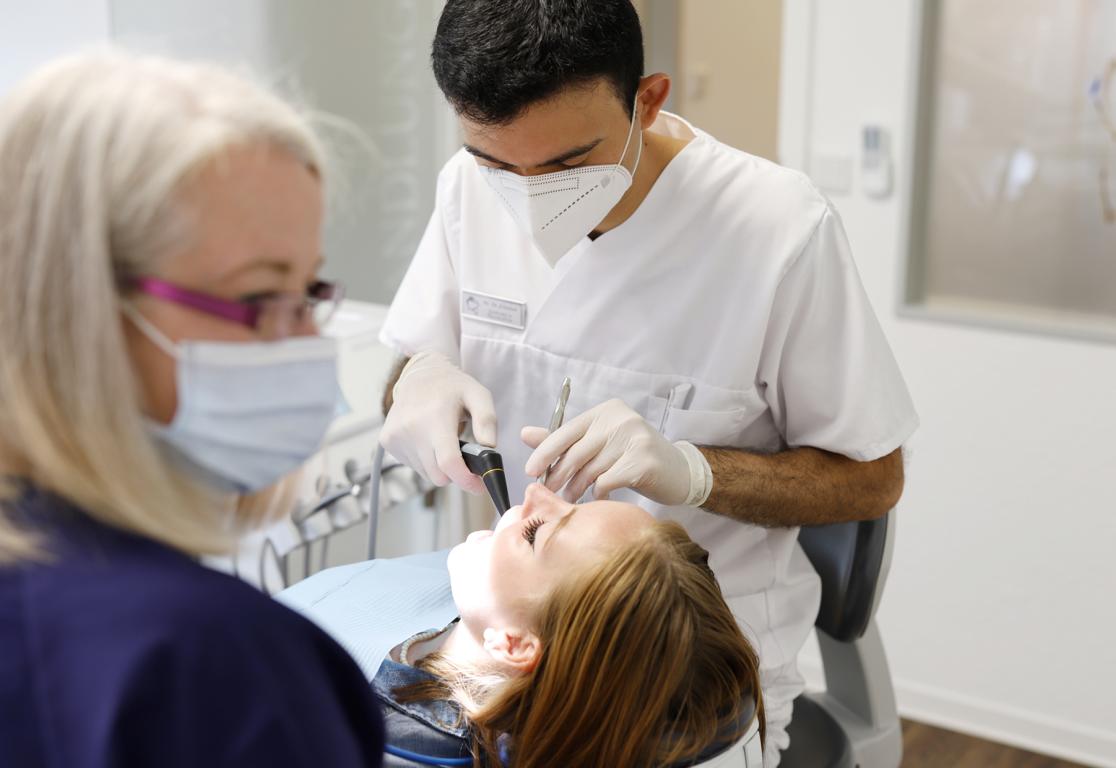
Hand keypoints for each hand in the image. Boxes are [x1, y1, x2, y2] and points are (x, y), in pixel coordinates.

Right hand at [379, 352, 496, 494]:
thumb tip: (489, 449)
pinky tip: (429, 440)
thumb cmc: (453, 387)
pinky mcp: (388, 441)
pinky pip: (413, 467)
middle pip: (438, 475)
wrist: (419, 375)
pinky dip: (426, 461)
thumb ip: (487, 421)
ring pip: (426, 474)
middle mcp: (411, 428)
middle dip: (455, 473)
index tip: (479, 486)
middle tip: (465, 459)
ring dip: (439, 466)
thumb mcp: (479, 395)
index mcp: (435, 417)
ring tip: (444, 442)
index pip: (448, 463)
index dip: (466, 480)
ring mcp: (396, 436)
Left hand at [521, 398, 692, 504]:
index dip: (545, 452)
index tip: (530, 471)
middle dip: (559, 475)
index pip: (567, 431)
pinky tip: (600, 496)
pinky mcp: (644, 461)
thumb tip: (525, 433)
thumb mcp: (599, 443)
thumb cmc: (633, 458)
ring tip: (572, 498)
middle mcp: (620, 419)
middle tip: (550, 492)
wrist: (679, 472)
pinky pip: (607, 481)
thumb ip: (564, 440)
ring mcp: (635, 438)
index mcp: (606, 411)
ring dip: (577, 488)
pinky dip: (599, 492)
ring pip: (591, 470)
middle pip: (576, 453)